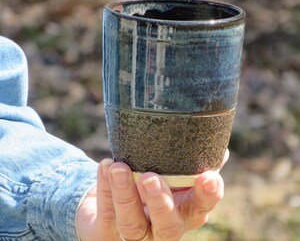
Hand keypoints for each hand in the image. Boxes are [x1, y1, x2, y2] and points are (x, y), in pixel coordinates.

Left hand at [76, 150, 228, 240]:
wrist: (112, 199)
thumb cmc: (149, 181)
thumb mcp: (170, 173)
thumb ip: (188, 163)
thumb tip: (219, 149)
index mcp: (182, 211)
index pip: (199, 208)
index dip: (206, 196)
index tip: (209, 177)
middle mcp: (161, 227)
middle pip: (168, 227)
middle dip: (161, 204)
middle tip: (150, 178)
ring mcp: (135, 234)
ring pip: (132, 224)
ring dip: (125, 195)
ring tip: (118, 168)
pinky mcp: (106, 233)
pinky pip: (106, 214)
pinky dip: (105, 188)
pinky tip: (106, 167)